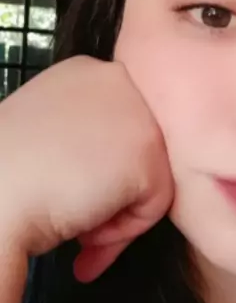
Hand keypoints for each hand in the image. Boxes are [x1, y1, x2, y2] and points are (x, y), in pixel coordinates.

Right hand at [0, 56, 172, 281]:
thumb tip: (105, 162)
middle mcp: (115, 80)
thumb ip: (82, 131)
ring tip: (75, 221)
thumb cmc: (6, 175)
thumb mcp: (47, 130)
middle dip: (110, 189)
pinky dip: (121, 230)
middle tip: (75, 210)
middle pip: (137, 148)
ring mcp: (136, 113)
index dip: (97, 165)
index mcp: (85, 72)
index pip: (118, 123)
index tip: (70, 184)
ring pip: (150, 176)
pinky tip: (84, 228)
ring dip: (113, 211)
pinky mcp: (146, 153)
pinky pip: (154, 205)